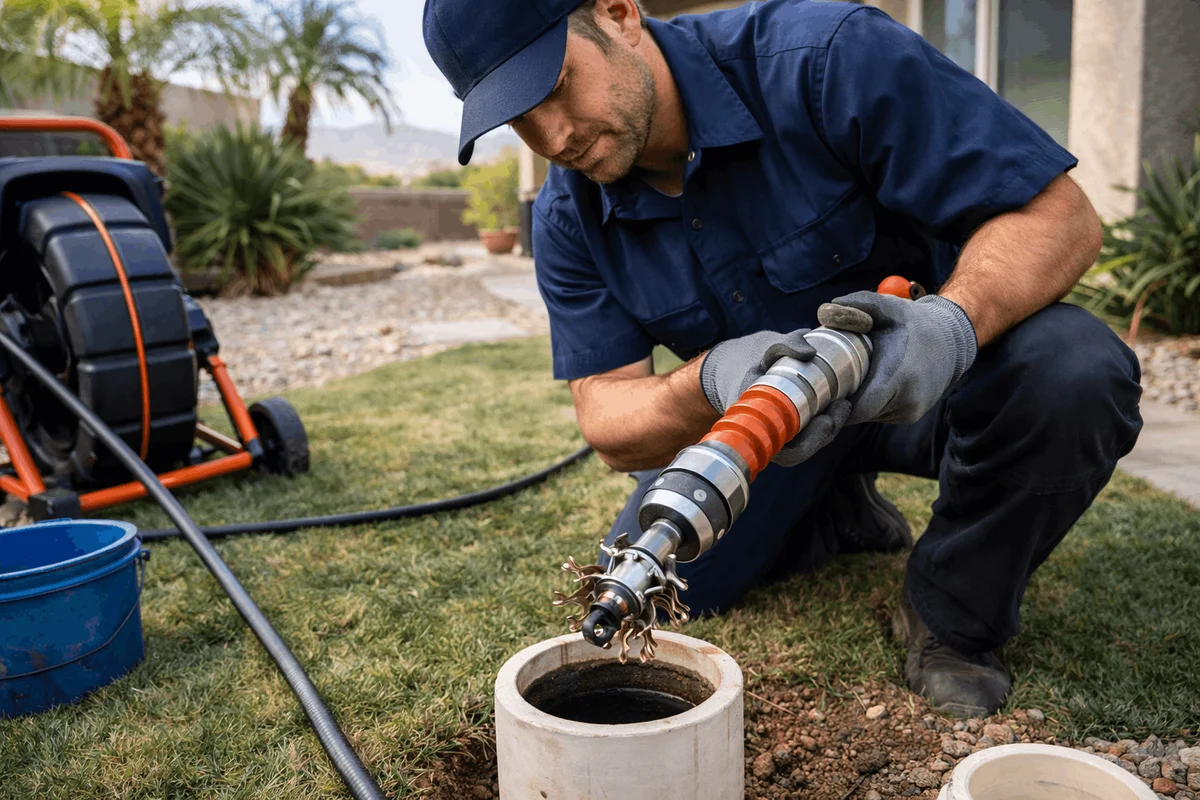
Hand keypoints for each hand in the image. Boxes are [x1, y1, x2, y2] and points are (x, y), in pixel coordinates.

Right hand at [699, 329, 852, 465]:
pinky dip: (825, 418)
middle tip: (842, 406)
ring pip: (809, 441)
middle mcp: (766, 436)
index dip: (812, 441)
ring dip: (831, 425)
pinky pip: (808, 431)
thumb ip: (785, 345)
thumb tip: (810, 353)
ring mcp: (777, 433)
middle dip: (827, 431)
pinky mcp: (786, 426)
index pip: (790, 452)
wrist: (731, 366)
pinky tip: (838, 402)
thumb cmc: (746, 360)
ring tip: (843, 403)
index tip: (826, 419)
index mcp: (755, 427)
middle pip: (804, 448)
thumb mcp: (762, 348)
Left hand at [817, 292, 977, 424]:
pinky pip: (880, 413)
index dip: (834, 403)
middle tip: (830, 377)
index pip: (856, 409)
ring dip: (857, 401)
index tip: (822, 386)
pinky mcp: (911, 415)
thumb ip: (856, 304)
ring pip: (868, 415)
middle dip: (842, 399)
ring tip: (851, 376)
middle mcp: (906, 402)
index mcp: (897, 377)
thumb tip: (823, 312)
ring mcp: (910, 412)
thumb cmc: (915, 322)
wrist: (954, 339)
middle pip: (858, 413)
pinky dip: (870, 401)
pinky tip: (869, 382)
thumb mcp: (887, 306)